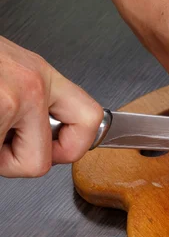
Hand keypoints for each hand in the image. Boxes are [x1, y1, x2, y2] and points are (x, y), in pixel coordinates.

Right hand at [0, 37, 103, 177]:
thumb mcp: (10, 71)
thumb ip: (32, 103)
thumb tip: (45, 137)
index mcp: (41, 75)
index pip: (91, 119)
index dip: (74, 147)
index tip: (56, 151)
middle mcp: (31, 86)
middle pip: (42, 163)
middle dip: (12, 162)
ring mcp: (8, 100)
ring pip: (11, 165)